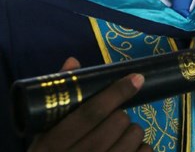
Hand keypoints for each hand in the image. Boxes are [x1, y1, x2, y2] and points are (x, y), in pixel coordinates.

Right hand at [28, 57, 150, 151]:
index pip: (90, 113)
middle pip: (117, 122)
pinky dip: (142, 148)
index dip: (116, 93)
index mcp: (52, 144)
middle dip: (121, 115)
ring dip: (132, 131)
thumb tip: (73, 61)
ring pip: (134, 136)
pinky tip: (128, 151)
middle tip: (114, 119)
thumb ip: (60, 98)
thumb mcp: (44, 133)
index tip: (136, 78)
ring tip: (118, 137)